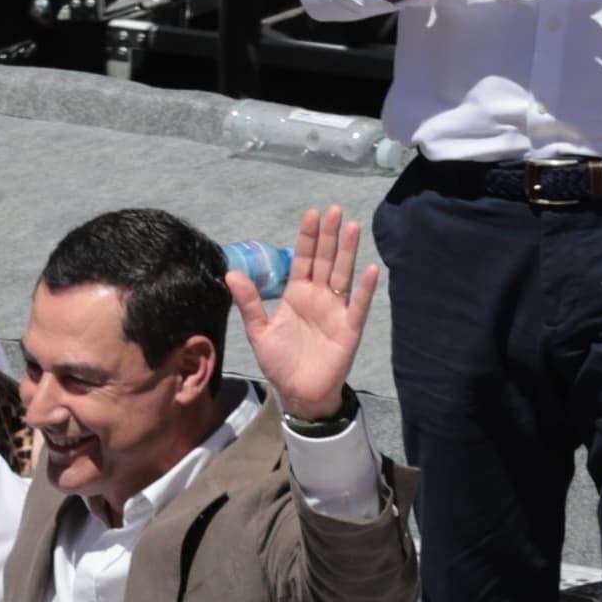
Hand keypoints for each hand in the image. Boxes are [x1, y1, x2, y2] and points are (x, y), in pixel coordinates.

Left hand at [232, 202, 380, 423]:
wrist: (298, 391)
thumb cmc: (280, 361)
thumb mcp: (259, 331)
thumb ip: (249, 302)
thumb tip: (231, 273)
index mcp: (297, 294)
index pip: (304, 260)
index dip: (308, 238)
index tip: (312, 214)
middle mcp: (319, 297)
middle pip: (326, 261)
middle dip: (330, 236)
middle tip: (335, 210)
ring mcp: (336, 310)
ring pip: (344, 275)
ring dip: (348, 253)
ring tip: (353, 228)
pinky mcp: (349, 328)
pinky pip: (358, 305)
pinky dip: (364, 289)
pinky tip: (370, 269)